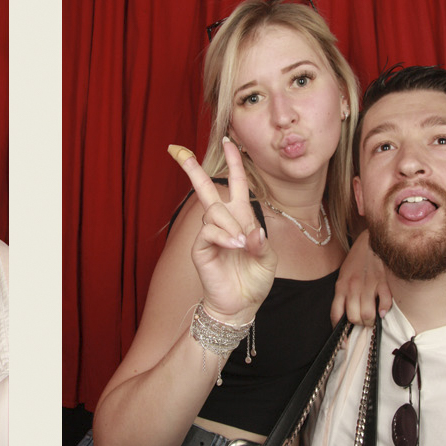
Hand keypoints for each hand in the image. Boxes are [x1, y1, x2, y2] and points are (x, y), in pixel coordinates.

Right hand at [168, 135, 277, 324]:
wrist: (241, 304)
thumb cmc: (255, 280)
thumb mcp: (268, 258)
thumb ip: (261, 242)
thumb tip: (249, 231)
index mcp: (241, 217)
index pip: (237, 183)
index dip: (235, 162)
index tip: (230, 141)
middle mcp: (223, 222)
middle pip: (206, 189)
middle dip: (192, 169)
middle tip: (177, 150)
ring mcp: (209, 235)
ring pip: (214, 212)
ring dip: (230, 225)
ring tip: (242, 245)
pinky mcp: (200, 249)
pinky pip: (209, 231)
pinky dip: (224, 237)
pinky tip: (234, 247)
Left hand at [330, 229, 392, 327]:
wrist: (372, 239)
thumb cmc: (357, 260)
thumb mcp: (344, 275)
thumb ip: (343, 294)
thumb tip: (344, 316)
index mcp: (341, 287)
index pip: (336, 315)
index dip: (339, 332)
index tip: (344, 342)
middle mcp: (353, 288)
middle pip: (353, 318)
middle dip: (359, 325)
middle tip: (364, 323)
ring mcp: (368, 285)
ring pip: (367, 315)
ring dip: (371, 321)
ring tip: (373, 318)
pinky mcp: (383, 282)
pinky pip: (384, 303)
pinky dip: (384, 310)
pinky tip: (383, 310)